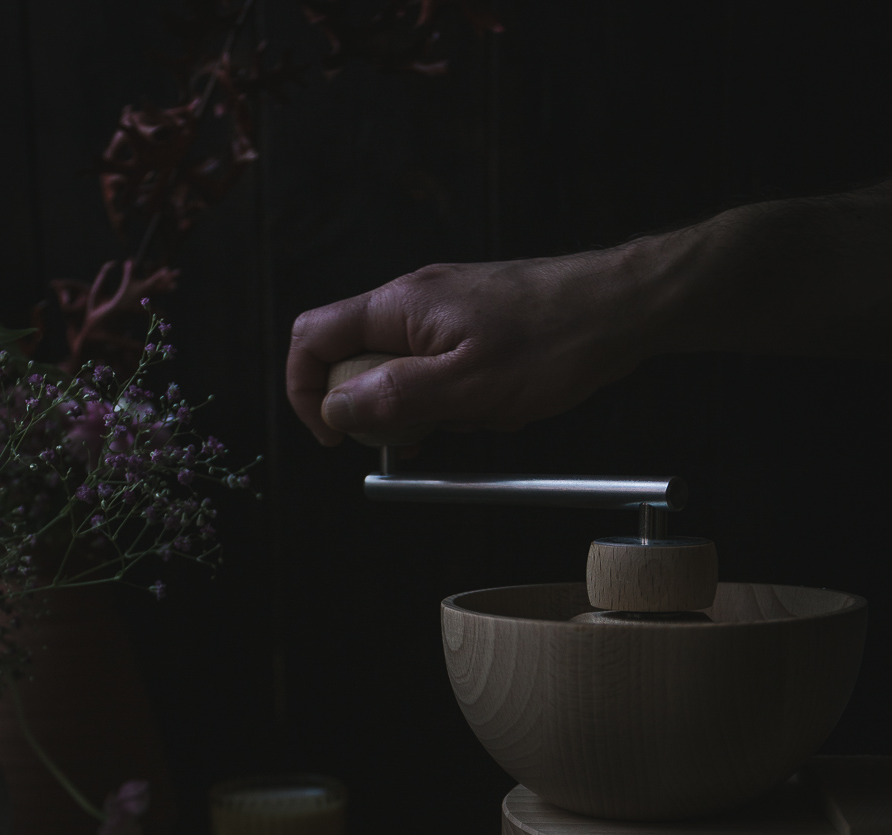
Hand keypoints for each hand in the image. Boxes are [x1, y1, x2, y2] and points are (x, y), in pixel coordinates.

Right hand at [286, 247, 659, 445]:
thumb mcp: (466, 385)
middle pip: (357, 363)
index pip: (314, 338)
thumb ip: (393, 397)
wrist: (623, 309)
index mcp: (400, 306)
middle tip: (425, 434)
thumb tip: (334, 410)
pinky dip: (461, 403)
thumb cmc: (556, 340)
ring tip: (479, 414)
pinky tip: (498, 407)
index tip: (331, 438)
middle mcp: (415, 302)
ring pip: (405, 377)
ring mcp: (446, 315)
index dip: (306, 392)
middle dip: (385, 412)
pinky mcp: (475, 330)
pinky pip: (444, 375)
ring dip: (432, 412)